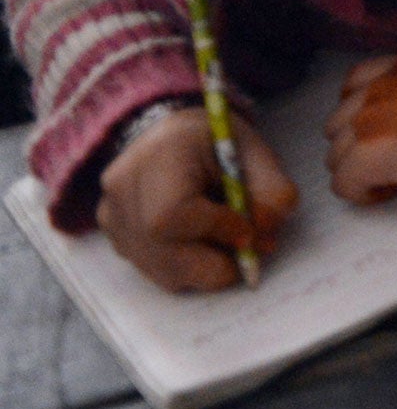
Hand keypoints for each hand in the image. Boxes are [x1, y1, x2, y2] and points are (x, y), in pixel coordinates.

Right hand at [97, 105, 296, 291]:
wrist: (170, 136)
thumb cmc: (215, 142)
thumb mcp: (254, 152)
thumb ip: (272, 190)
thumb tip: (267, 234)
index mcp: (157, 156)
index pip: (172, 215)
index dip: (217, 230)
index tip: (250, 230)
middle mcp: (123, 191)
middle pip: (164, 254)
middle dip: (218, 262)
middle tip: (248, 248)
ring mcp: (112, 219)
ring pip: (164, 272)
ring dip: (207, 268)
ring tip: (225, 237)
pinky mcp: (115, 240)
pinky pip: (157, 272)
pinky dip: (189, 266)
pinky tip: (202, 239)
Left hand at [324, 52, 396, 203]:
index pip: (355, 82)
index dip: (363, 112)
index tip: (382, 130)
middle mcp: (379, 89)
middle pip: (338, 124)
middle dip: (358, 144)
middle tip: (390, 160)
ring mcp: (368, 121)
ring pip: (336, 156)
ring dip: (359, 170)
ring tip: (392, 179)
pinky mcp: (368, 154)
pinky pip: (344, 183)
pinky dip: (363, 193)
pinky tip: (390, 192)